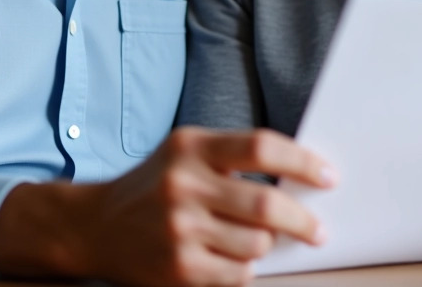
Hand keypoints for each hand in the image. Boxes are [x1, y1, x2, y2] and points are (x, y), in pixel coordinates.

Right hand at [0, 126, 334, 286]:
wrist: (94, 226)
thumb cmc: (154, 185)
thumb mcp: (186, 152)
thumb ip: (234, 157)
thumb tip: (300, 175)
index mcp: (191, 147)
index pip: (261, 147)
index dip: (302, 161)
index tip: (327, 176)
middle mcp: (183, 185)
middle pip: (267, 203)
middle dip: (303, 220)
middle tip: (317, 229)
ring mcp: (179, 229)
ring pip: (257, 244)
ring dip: (268, 246)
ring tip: (258, 240)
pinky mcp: (178, 268)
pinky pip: (239, 274)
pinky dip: (246, 269)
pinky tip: (233, 258)